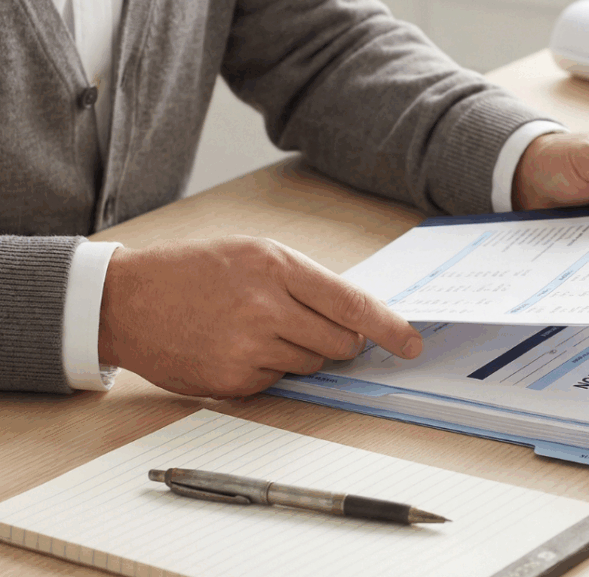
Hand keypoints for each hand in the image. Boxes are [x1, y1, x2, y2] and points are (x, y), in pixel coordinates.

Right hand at [97, 236, 421, 396]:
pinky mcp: (233, 381)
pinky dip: (269, 368)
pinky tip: (238, 346)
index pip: (351, 305)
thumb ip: (307, 281)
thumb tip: (357, 317)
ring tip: (260, 328)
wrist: (129, 299)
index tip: (412, 343)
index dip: (390, 328)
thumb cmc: (197, 270)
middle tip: (312, 326)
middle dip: (342, 340)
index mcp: (277, 267)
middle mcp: (266, 308)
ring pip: (312, 364)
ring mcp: (248, 348)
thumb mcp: (255, 253)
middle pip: (341, 343)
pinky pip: (278, 382)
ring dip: (301, 352)